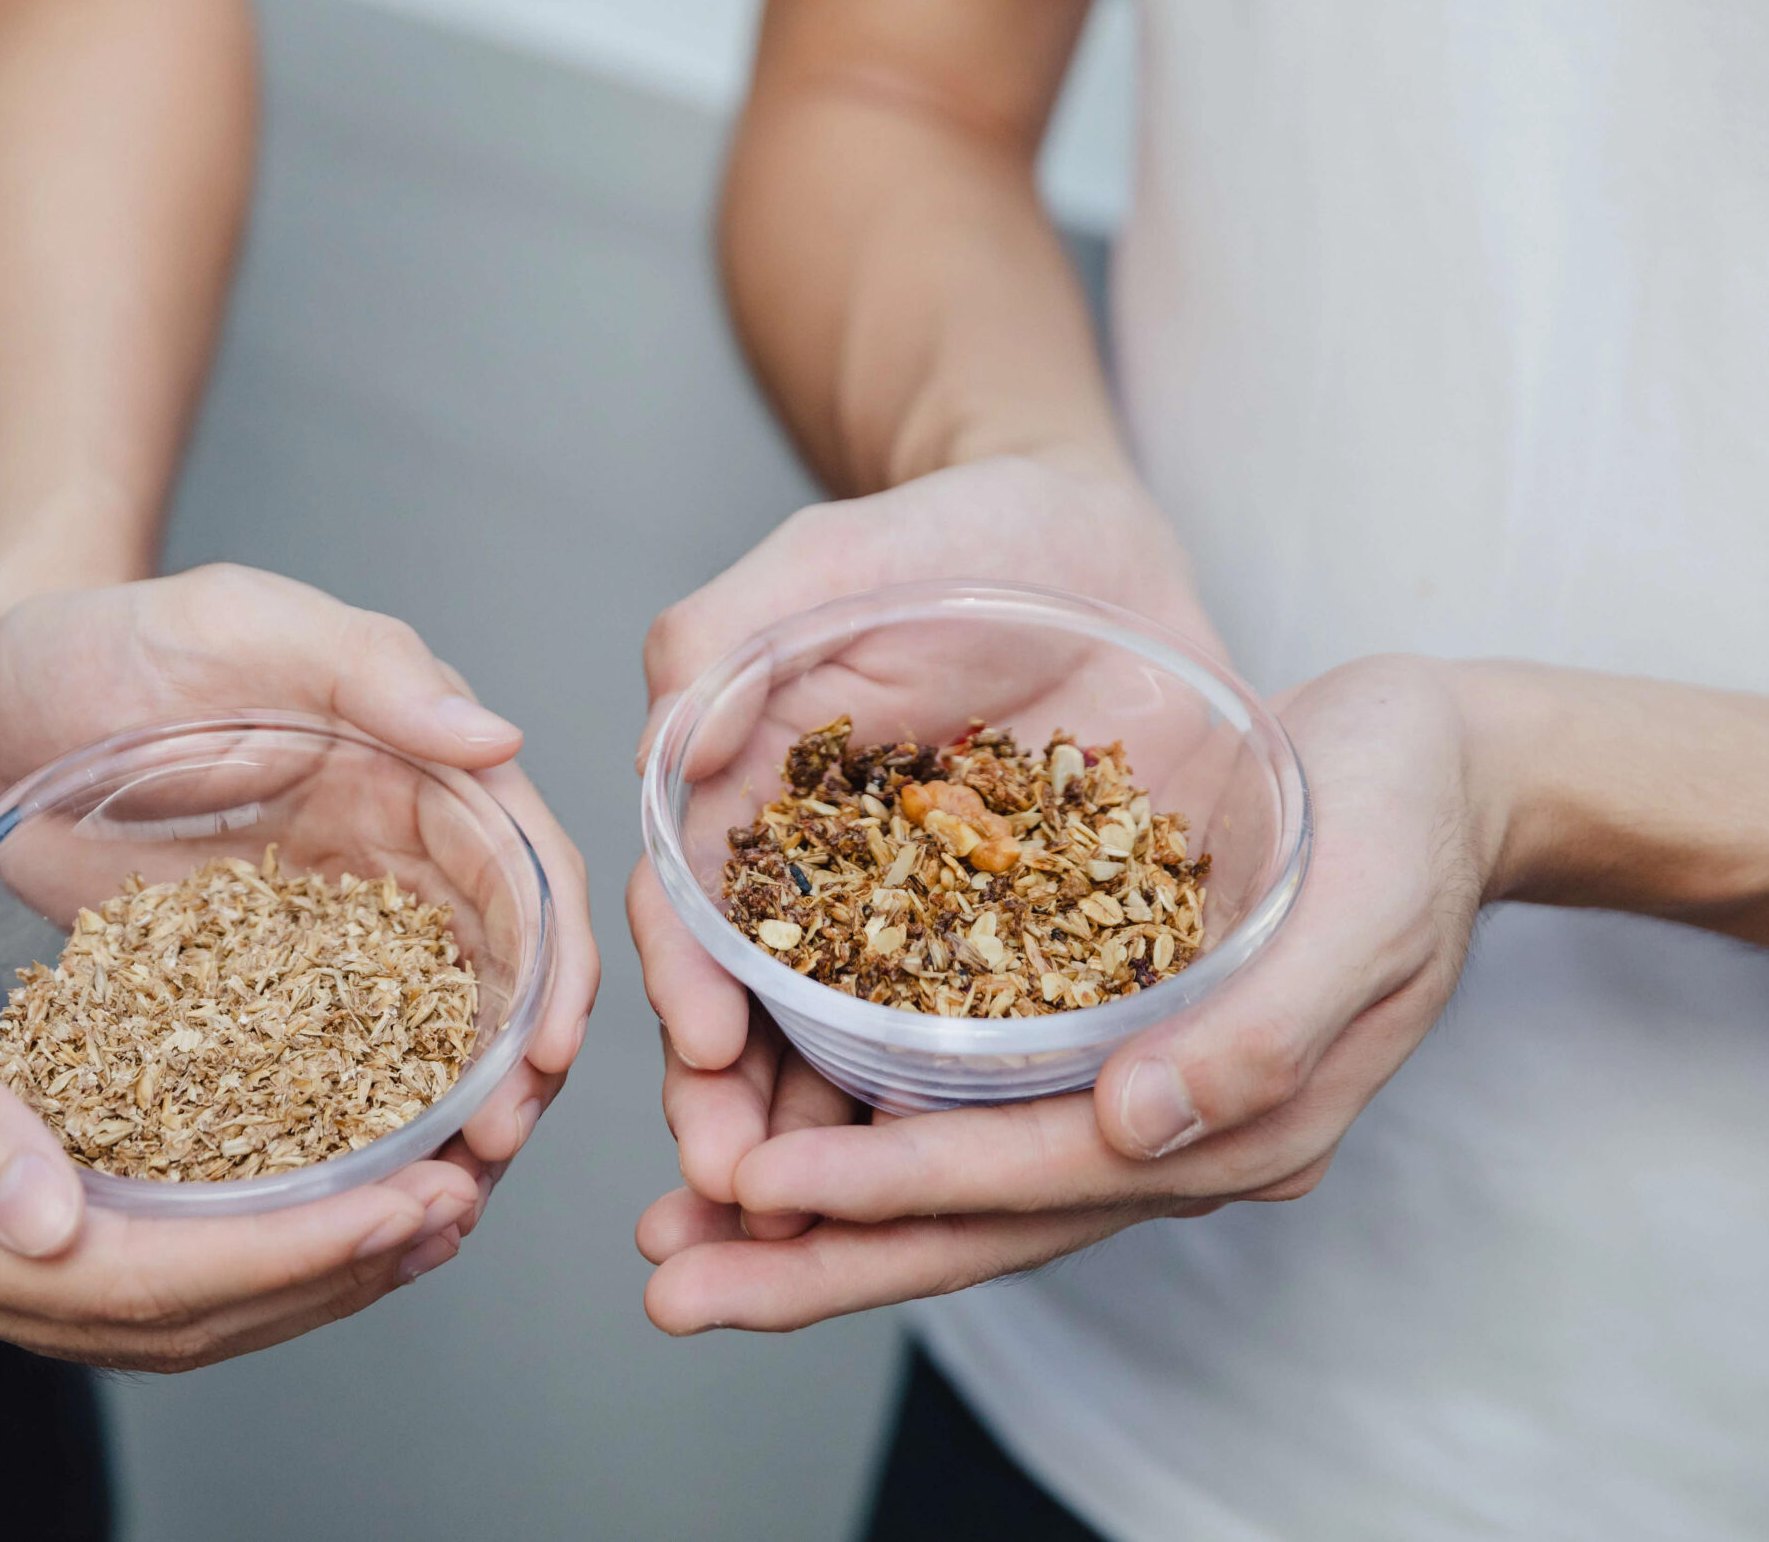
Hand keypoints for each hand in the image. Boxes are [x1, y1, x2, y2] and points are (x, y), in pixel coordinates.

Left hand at [0, 563, 596, 1185]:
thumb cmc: (114, 635)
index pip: (524, 878)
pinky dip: (342, 1135)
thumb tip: (498, 735)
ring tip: (433, 1204)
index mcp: (419, 775)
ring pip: (419, 1046)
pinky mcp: (247, 997)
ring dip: (444, 1123)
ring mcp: (323, 941)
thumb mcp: (241, 624)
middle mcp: (393, 865)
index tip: (548, 1054)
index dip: (554, 969)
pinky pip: (312, 1075)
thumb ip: (371, 667)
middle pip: (497, 983)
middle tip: (489, 1156)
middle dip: (515, 1074)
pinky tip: (339, 1203)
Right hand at [0, 813, 489, 1369]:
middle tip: (454, 1209)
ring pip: (157, 1312)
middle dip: (324, 1275)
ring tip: (422, 1219)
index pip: (132, 1279)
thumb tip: (47, 1226)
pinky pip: (129, 1266)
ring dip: (297, 1278)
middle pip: (163, 1318)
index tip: (411, 1200)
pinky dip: (236, 1251)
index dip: (286, 1255)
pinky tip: (316, 1203)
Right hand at [632, 454, 1214, 1140]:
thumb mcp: (824, 563)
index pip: (689, 914)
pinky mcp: (1040, 954)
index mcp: (744, 812)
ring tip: (826, 1233)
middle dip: (738, 1115)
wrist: (1100, 543)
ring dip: (836, 1155)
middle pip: (761, 1023)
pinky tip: (979, 1186)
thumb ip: (724, 638)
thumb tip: (668, 753)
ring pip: (865, 1065)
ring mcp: (930, 934)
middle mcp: (823, 894)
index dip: (685, 985)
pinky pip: (1004, 1053)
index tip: (703, 1049)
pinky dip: (976, 1126)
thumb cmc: (945, 536)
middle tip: (738, 1191)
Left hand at [635, 654, 1496, 1331]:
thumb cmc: (1408, 813)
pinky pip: (954, 1103)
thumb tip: (1141, 1127)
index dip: (889, 1186)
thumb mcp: (1366, 902)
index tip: (759, 1187)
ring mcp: (1125, 1093)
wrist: (1441, 762)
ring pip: (943, 1177)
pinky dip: (853, 1123)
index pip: (1030, 1175)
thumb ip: (1263, 1030)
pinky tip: (760, 1119)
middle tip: (669, 1284)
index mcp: (1233, 1121)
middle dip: (811, 1258)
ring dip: (809, 1210)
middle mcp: (1163, 1130)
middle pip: (965, 1218)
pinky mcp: (1087, 1034)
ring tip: (675, 1228)